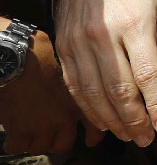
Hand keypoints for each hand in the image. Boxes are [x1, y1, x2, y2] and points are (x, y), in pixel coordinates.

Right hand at [0, 25, 99, 154]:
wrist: (19, 58)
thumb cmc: (42, 53)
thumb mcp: (72, 65)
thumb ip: (83, 80)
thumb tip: (94, 82)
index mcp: (78, 100)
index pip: (93, 125)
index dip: (94, 135)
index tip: (93, 140)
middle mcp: (63, 116)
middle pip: (65, 142)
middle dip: (60, 139)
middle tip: (53, 132)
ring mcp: (41, 126)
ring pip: (42, 146)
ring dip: (37, 140)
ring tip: (33, 129)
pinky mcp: (19, 131)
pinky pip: (17, 147)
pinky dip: (16, 143)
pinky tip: (16, 133)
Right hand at [54, 0, 156, 146]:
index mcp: (135, 23)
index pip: (148, 73)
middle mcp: (105, 35)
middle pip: (119, 89)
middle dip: (135, 119)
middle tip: (147, 138)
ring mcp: (80, 42)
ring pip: (94, 93)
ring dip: (111, 120)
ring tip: (128, 135)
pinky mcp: (64, 47)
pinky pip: (75, 86)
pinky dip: (88, 108)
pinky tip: (103, 121)